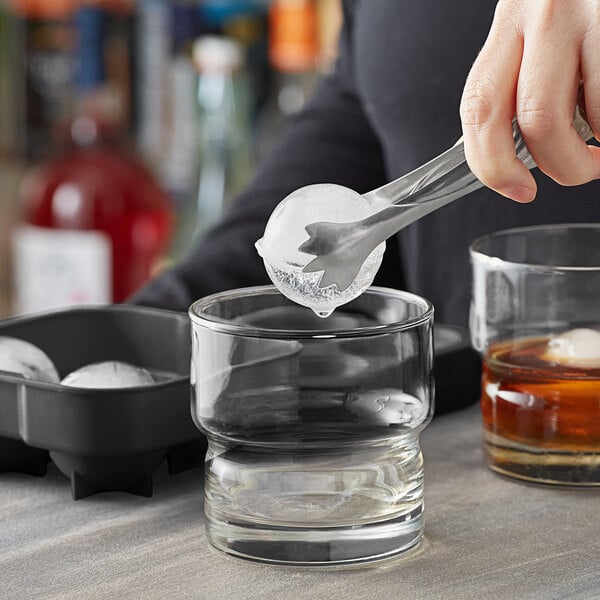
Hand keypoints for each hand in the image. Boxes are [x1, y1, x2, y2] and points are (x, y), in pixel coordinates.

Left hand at [460, 0, 599, 202]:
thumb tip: (515, 147)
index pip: (478, 107)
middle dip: (556, 164)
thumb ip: (523, 75)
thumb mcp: (540, 23)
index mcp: (511, 22)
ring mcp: (589, 14)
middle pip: (532, 118)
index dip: (490, 163)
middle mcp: (544, 14)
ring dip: (594, 149)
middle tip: (575, 172)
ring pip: (583, 115)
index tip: (514, 188)